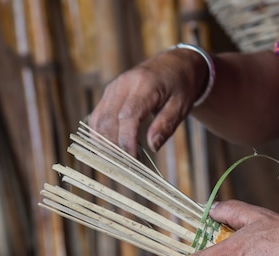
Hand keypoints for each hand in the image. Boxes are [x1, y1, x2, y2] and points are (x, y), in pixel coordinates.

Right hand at [89, 48, 208, 156]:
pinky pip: (97, 118)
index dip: (127, 141)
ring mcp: (113, 89)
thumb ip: (166, 125)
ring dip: (104, 145)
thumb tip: (152, 147)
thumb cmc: (180, 86)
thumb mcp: (181, 106)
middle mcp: (123, 84)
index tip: (134, 160)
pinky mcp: (108, 94)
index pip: (128, 117)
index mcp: (144, 85)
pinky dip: (99, 136)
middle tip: (127, 167)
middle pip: (109, 121)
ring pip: (98, 121)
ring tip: (118, 162)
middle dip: (115, 148)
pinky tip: (109, 151)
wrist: (173, 65)